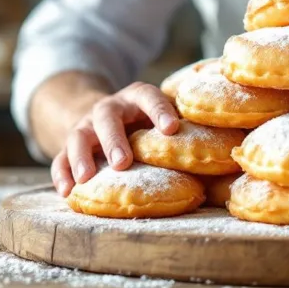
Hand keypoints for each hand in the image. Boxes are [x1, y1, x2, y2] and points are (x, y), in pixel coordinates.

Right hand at [51, 82, 179, 196]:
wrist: (102, 115)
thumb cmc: (145, 124)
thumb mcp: (159, 117)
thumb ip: (183, 130)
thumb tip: (229, 153)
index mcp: (136, 98)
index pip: (148, 96)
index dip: (159, 110)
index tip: (171, 129)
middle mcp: (109, 108)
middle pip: (107, 117)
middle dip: (114, 139)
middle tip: (123, 161)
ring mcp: (86, 126)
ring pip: (78, 136)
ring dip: (81, 156)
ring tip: (86, 178)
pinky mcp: (69, 145)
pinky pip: (60, 157)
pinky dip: (61, 173)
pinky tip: (66, 191)